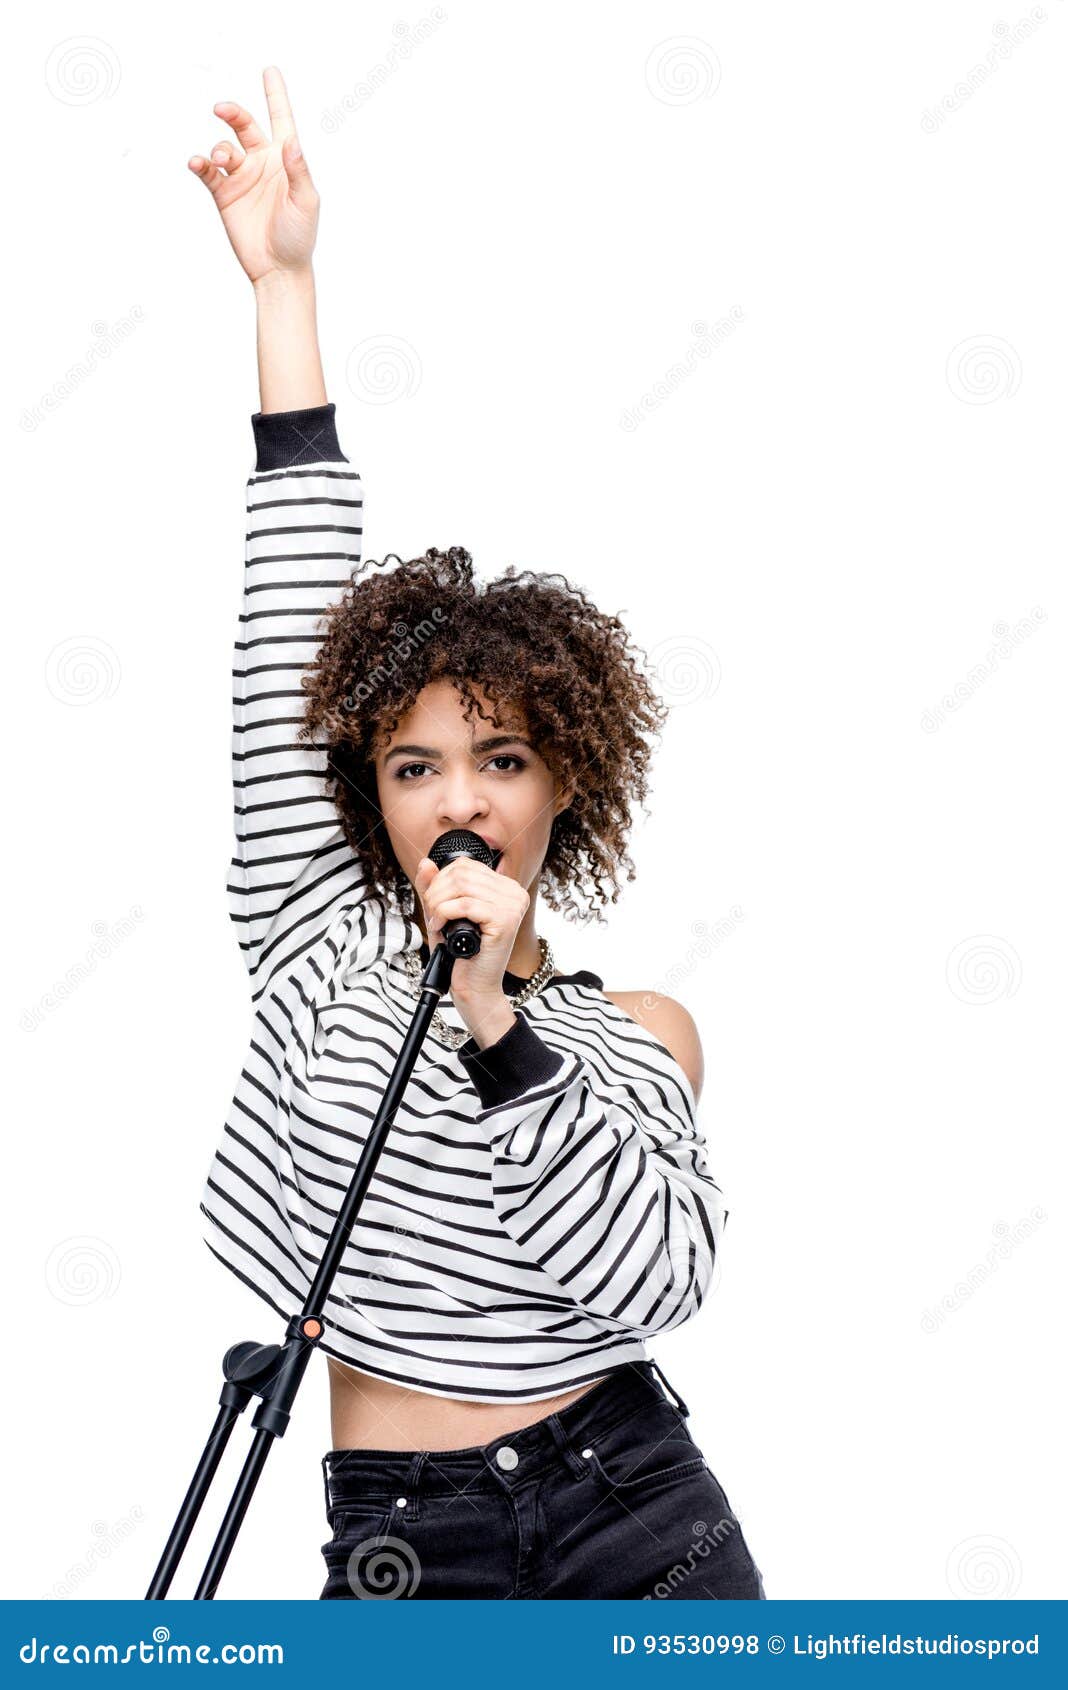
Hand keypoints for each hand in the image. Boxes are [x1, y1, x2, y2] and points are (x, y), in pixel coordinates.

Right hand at [188, 65, 318, 285]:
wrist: (278, 268)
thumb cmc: (299, 236)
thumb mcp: (306, 202)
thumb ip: (298, 170)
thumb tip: (292, 142)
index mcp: (285, 159)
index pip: (281, 119)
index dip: (275, 95)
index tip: (269, 70)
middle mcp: (262, 163)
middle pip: (244, 126)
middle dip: (233, 113)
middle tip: (221, 109)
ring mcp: (241, 177)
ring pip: (224, 148)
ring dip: (219, 149)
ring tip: (220, 161)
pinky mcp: (223, 194)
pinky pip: (207, 171)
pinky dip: (200, 163)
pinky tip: (198, 163)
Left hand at [413, 856, 529, 1041]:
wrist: (475, 987)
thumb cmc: (462, 954)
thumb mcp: (444, 913)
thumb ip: (434, 887)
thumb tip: (425, 862)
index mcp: (506, 887)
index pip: (466, 865)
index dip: (440, 879)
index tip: (433, 903)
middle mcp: (514, 892)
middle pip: (462, 872)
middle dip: (436, 892)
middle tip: (432, 915)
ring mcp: (513, 906)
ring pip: (461, 886)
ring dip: (438, 904)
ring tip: (436, 922)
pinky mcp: (505, 921)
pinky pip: (465, 905)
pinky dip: (444, 914)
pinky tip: (441, 929)